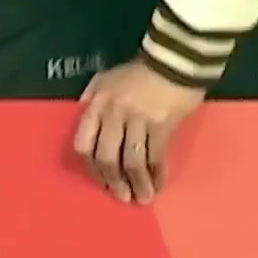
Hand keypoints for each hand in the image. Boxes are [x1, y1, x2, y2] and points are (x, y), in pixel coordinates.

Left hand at [72, 58, 202, 204]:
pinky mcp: (162, 125)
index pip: (84, 144)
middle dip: (113, 181)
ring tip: (142, 198)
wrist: (177, 58)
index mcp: (97, 105)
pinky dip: (157, 174)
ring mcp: (138, 120)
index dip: (91, 167)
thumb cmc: (140, 70)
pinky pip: (156, 156)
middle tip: (121, 197)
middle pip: (106, 158)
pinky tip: (159, 184)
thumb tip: (80, 113)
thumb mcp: (107, 78)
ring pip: (132, 161)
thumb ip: (92, 97)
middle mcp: (113, 114)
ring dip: (137, 184)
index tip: (100, 180)